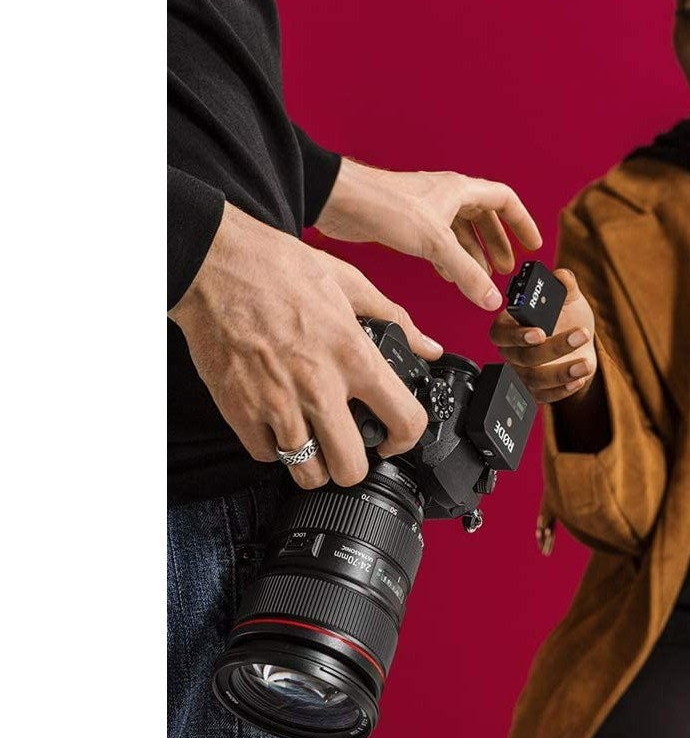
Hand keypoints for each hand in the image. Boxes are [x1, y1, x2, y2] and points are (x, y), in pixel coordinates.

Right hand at [169, 203, 440, 489]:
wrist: (213, 265)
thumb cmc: (276, 268)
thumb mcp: (349, 282)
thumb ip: (395, 319)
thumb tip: (429, 348)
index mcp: (353, 355)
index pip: (404, 420)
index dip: (406, 439)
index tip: (394, 438)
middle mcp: (318, 386)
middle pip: (352, 467)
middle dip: (355, 464)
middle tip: (349, 446)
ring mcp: (277, 404)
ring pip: (307, 472)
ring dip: (314, 463)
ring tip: (314, 439)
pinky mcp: (240, 411)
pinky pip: (266, 456)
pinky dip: (275, 448)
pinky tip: (280, 423)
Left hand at [313, 160, 542, 310]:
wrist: (341, 201)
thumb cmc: (385, 206)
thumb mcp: (435, 244)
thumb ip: (466, 273)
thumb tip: (491, 299)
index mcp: (460, 190)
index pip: (505, 201)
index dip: (521, 223)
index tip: (531, 245)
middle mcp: (446, 196)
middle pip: (484, 219)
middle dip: (497, 245)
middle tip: (505, 270)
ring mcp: (427, 210)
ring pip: (460, 233)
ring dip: (472, 255)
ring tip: (480, 279)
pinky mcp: (407, 225)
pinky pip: (439, 243)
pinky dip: (449, 260)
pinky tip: (448, 276)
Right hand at [489, 268, 597, 403]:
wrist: (582, 345)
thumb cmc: (568, 318)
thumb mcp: (569, 299)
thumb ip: (565, 286)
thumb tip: (562, 276)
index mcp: (510, 325)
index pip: (501, 333)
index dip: (517, 335)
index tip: (540, 332)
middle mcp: (512, 352)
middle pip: (522, 357)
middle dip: (553, 348)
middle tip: (578, 336)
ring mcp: (523, 374)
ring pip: (535, 379)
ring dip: (561, 372)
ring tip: (585, 363)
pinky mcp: (537, 391)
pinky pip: (544, 396)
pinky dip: (562, 390)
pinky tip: (579, 378)